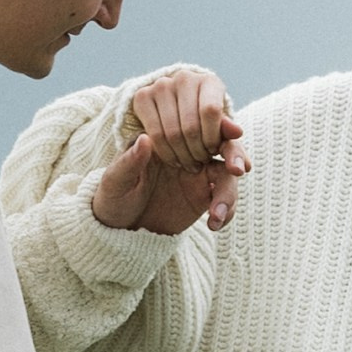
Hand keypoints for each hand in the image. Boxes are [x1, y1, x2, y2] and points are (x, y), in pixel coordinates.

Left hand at [91, 66, 247, 236]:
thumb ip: (129, 161)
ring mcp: (199, 175)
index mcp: (166, 139)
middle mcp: (187, 152)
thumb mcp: (114, 181)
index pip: (195, 123)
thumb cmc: (113, 198)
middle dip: (235, 154)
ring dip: (229, 192)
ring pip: (227, 175)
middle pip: (222, 145)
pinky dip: (227, 211)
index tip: (233, 131)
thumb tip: (144, 139)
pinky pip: (226, 199)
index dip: (219, 125)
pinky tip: (216, 224)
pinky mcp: (205, 198)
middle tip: (237, 169)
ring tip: (217, 215)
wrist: (119, 228)